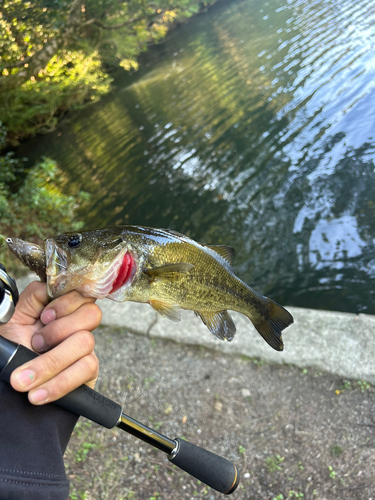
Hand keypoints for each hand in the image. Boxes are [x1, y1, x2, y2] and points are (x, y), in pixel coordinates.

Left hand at [0, 281, 101, 404]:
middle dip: (60, 330)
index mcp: (61, 311)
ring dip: (51, 361)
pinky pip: (86, 370)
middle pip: (92, 314)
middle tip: (35, 344)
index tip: (43, 317)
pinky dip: (58, 383)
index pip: (82, 294)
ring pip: (86, 342)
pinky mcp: (88, 373)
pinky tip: (38, 394)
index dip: (66, 303)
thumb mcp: (14, 320)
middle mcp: (76, 328)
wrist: (8, 393)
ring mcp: (85, 350)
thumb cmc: (12, 354)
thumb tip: (49, 287)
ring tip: (25, 378)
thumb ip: (32, 297)